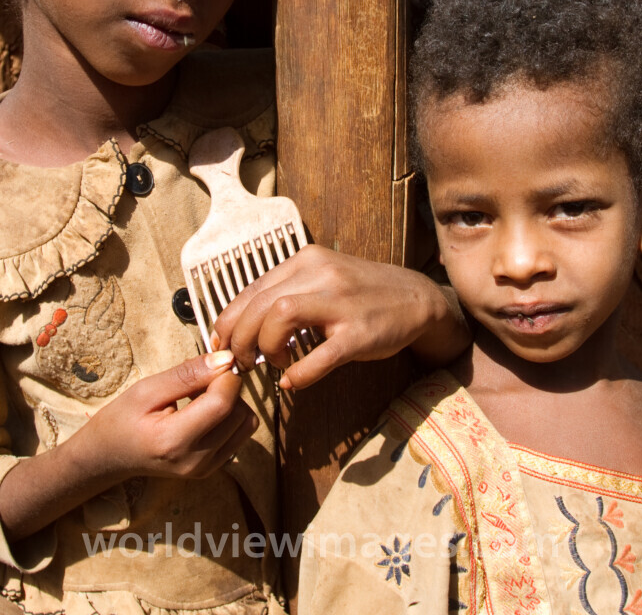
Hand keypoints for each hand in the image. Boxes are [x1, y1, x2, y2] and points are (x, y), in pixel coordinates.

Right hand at [82, 350, 255, 479]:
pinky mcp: (212, 469)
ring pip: (246, 423)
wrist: (109, 456)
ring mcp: (205, 469)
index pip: (222, 403)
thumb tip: (225, 359)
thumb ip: (187, 375)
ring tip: (200, 397)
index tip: (210, 363)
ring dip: (231, 402)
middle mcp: (195, 461)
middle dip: (227, 387)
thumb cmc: (122, 419)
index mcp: (174, 441)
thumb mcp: (147, 389)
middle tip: (200, 380)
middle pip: (239, 412)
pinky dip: (230, 417)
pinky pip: (241, 435)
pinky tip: (204, 412)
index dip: (224, 375)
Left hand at [211, 246, 470, 389]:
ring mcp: (342, 302)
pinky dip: (299, 373)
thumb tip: (241, 323)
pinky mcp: (360, 333)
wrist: (417, 299)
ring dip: (266, 347)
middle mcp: (322, 274)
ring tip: (271, 364)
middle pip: (260, 304)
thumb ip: (285, 293)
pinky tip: (292, 381)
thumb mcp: (321, 279)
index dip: (229, 321)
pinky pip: (321, 355)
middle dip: (241, 338)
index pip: (252, 289)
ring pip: (281, 317)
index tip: (224, 343)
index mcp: (307, 261)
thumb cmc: (362, 294)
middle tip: (242, 361)